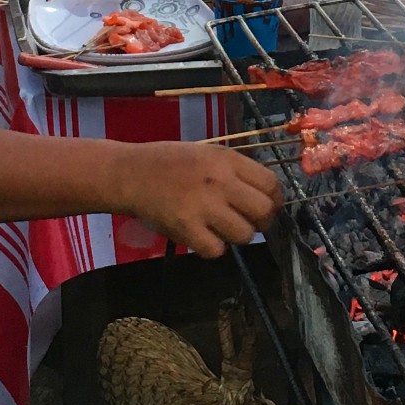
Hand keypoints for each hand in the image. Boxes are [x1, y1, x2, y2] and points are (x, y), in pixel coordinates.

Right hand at [115, 141, 282, 259]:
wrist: (130, 174)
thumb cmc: (169, 162)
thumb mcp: (207, 154)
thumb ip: (235, 171)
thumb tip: (265, 194)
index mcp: (227, 160)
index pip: (271, 184)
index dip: (274, 199)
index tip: (266, 205)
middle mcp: (220, 182)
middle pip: (264, 211)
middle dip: (262, 221)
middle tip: (248, 221)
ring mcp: (203, 207)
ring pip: (245, 234)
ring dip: (237, 235)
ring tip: (222, 228)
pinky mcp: (187, 230)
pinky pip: (217, 250)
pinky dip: (213, 248)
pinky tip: (203, 236)